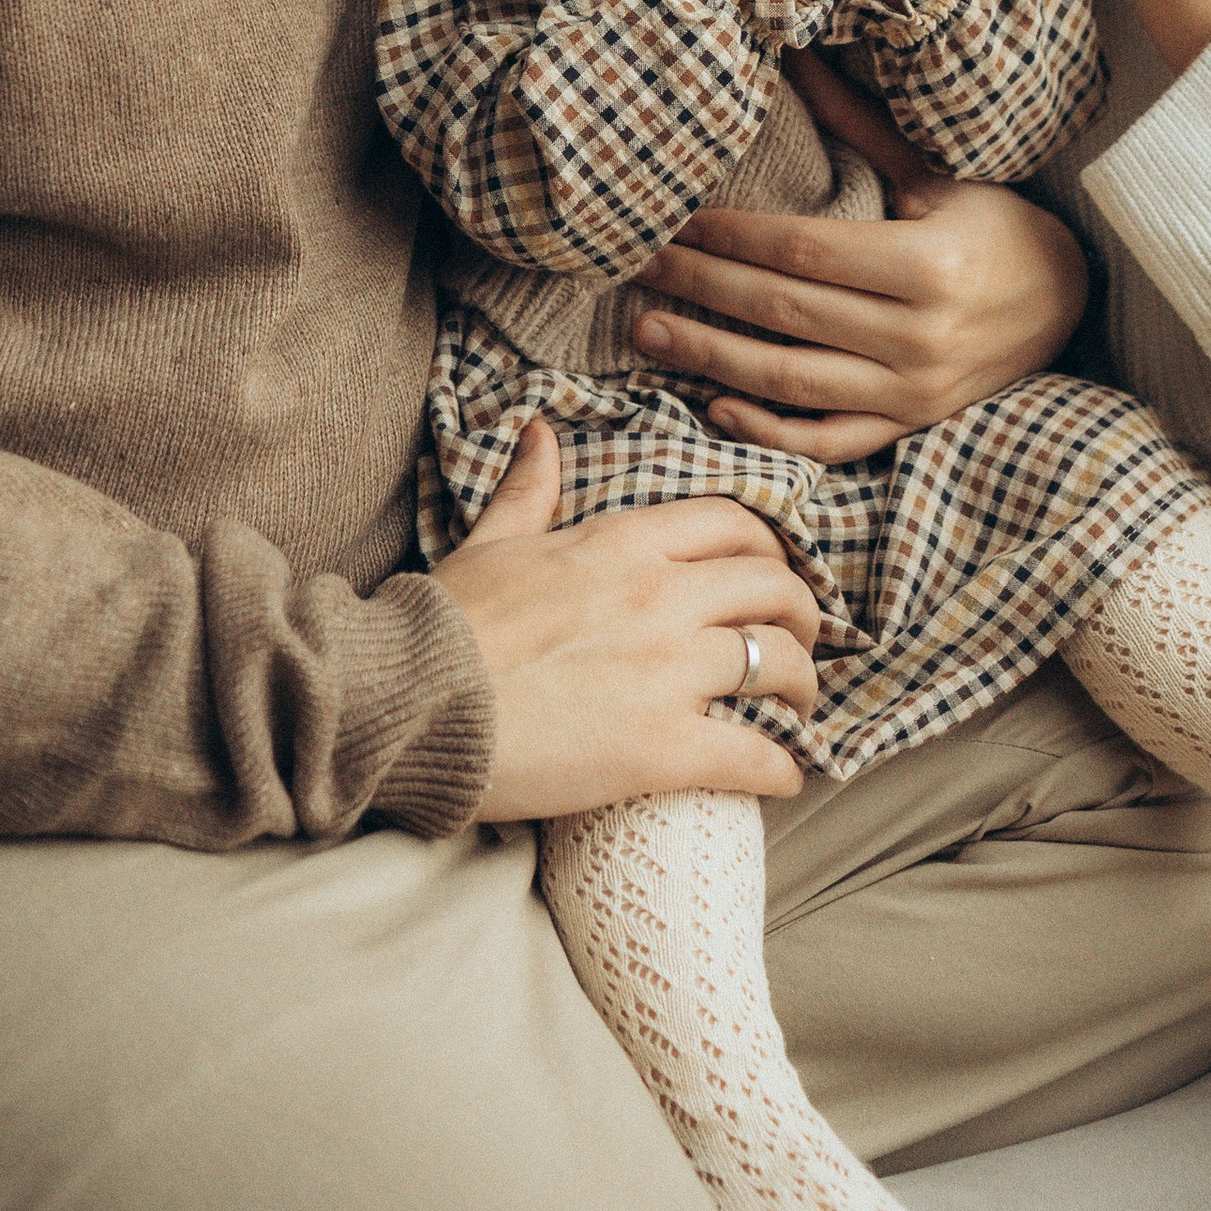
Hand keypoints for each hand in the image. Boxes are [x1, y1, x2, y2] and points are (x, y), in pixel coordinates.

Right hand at [434, 418, 820, 815]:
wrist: (408, 704)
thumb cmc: (442, 626)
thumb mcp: (491, 543)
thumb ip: (528, 490)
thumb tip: (540, 433)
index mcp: (623, 543)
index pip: (733, 526)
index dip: (769, 551)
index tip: (773, 578)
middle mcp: (660, 596)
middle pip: (774, 589)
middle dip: (802, 615)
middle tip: (800, 643)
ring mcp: (666, 672)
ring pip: (779, 664)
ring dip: (803, 689)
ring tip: (799, 710)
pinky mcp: (661, 748)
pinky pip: (755, 756)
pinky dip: (783, 769)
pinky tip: (786, 776)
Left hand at [634, 57, 1086, 464]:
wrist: (1069, 303)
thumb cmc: (995, 228)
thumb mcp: (934, 175)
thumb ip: (857, 126)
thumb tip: (795, 51)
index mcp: (927, 268)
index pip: (804, 252)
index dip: (732, 238)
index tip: (675, 220)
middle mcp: (919, 338)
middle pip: (785, 314)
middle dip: (703, 289)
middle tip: (639, 269)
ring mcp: (914, 394)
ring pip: (792, 383)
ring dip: (711, 359)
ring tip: (649, 334)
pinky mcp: (911, 427)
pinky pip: (828, 441)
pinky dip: (769, 431)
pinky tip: (714, 406)